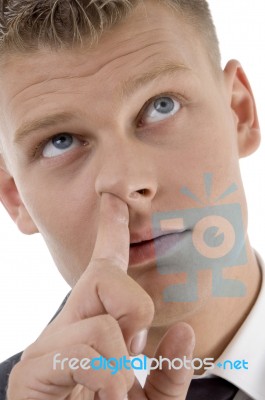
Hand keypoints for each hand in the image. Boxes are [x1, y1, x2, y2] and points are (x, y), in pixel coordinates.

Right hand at [7, 193, 194, 398]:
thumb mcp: (151, 399)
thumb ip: (170, 370)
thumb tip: (185, 331)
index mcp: (96, 324)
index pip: (104, 268)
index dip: (110, 231)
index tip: (113, 201)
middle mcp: (69, 322)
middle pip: (106, 275)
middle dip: (133, 308)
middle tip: (130, 352)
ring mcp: (47, 343)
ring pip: (106, 321)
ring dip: (122, 363)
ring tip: (108, 390)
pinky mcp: (31, 369)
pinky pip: (89, 349)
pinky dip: (107, 378)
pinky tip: (93, 396)